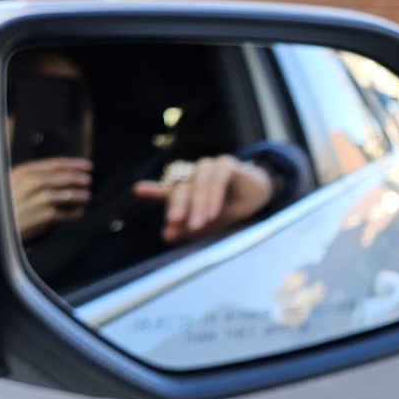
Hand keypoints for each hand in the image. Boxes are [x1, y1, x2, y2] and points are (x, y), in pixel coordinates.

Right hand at [9, 157, 92, 241]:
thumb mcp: (10, 184)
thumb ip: (30, 177)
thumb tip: (58, 174)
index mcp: (23, 172)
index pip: (55, 164)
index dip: (74, 164)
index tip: (87, 165)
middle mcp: (31, 184)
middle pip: (63, 177)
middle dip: (79, 178)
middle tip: (89, 179)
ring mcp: (39, 200)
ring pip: (66, 194)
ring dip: (79, 195)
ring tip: (87, 195)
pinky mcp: (43, 217)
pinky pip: (64, 213)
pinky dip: (73, 212)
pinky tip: (78, 211)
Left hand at [134, 155, 273, 243]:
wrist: (259, 197)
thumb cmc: (230, 208)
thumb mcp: (209, 224)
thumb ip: (188, 228)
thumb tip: (166, 235)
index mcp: (186, 191)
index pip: (166, 192)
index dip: (153, 191)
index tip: (139, 190)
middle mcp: (194, 177)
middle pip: (180, 189)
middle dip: (178, 206)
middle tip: (175, 221)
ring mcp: (209, 168)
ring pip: (197, 183)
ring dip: (197, 204)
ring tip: (198, 223)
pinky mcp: (226, 164)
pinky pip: (217, 178)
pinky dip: (213, 195)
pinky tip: (213, 211)